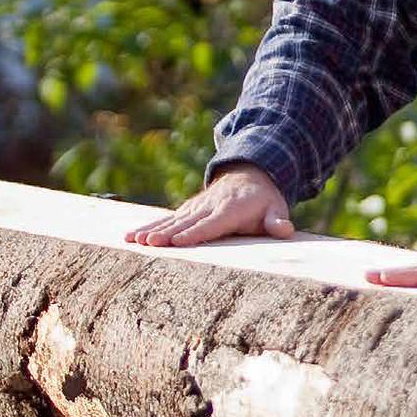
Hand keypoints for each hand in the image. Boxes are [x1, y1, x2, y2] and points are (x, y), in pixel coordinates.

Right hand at [124, 164, 293, 247]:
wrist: (249, 174)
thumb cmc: (263, 199)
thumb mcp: (276, 207)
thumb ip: (277, 220)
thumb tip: (285, 229)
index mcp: (230, 210)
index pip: (210, 224)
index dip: (194, 233)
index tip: (176, 241)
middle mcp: (208, 207)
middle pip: (185, 222)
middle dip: (166, 233)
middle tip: (148, 243)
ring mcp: (195, 207)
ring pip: (171, 220)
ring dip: (151, 229)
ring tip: (134, 239)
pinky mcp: (187, 210)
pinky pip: (166, 219)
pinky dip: (149, 226)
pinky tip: (132, 237)